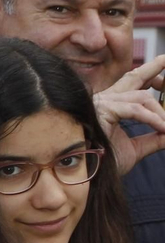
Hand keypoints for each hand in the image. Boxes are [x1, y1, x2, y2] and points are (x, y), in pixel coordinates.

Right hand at [93, 55, 164, 173]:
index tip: (163, 66)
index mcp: (109, 107)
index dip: (148, 74)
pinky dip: (152, 119)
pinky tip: (163, 128)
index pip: (131, 84)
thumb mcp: (135, 150)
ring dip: (160, 113)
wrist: (85, 176)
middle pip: (132, 78)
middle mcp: (103, 100)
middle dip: (153, 70)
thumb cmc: (102, 164)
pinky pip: (135, 110)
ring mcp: (101, 104)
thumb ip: (152, 140)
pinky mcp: (102, 110)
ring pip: (140, 97)